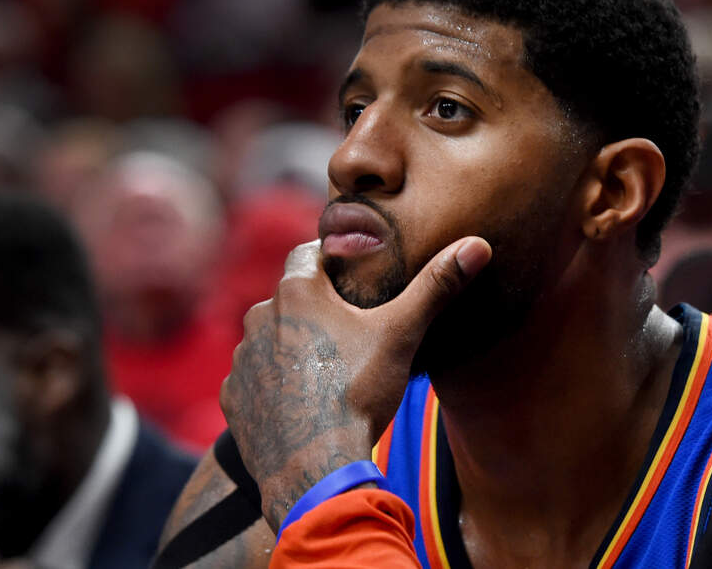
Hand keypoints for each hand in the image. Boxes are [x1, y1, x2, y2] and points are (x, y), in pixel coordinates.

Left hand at [220, 236, 490, 529]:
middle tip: (350, 330)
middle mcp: (258, 317)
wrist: (315, 466)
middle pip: (290, 299)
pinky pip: (255, 380)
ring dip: (292, 346)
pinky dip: (274, 386)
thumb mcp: (402, 334)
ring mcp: (242, 359)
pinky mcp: (233, 398)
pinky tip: (301, 402)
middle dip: (315, 308)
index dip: (331, 261)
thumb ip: (436, 286)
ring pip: (271, 339)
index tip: (353, 275)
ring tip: (327, 370)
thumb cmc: (357, 392)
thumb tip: (478, 245)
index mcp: (296, 291)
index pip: (307, 254)